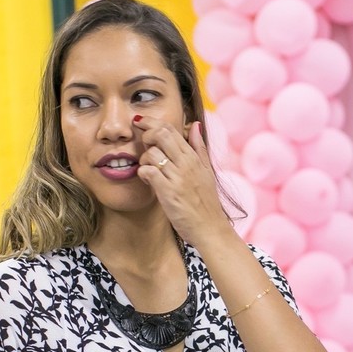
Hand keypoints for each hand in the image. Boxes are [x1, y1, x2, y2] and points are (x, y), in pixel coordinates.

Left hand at [133, 118, 233, 245]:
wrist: (211, 229)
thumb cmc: (207, 203)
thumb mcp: (207, 171)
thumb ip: (200, 147)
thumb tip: (196, 125)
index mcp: (194, 158)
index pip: (171, 129)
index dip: (152, 122)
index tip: (141, 123)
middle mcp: (187, 164)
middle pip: (161, 134)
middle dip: (146, 135)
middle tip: (144, 146)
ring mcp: (178, 177)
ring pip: (152, 153)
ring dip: (144, 159)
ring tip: (148, 169)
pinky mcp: (168, 192)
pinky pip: (148, 172)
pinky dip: (143, 173)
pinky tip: (148, 181)